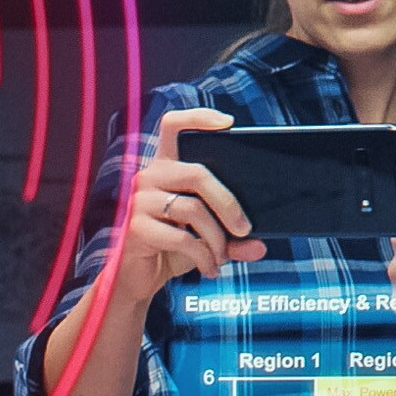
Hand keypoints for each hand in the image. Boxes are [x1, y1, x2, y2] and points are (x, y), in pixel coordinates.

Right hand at [117, 106, 259, 288]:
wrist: (138, 278)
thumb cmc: (171, 249)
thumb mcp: (207, 240)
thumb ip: (233, 240)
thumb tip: (259, 246)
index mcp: (166, 168)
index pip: (173, 126)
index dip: (198, 117)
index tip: (228, 123)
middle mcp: (149, 176)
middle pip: (197, 173)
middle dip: (228, 203)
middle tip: (244, 229)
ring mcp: (139, 201)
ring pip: (193, 209)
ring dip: (217, 238)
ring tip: (223, 257)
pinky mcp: (136, 227)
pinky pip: (182, 238)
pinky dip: (203, 256)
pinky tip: (210, 268)